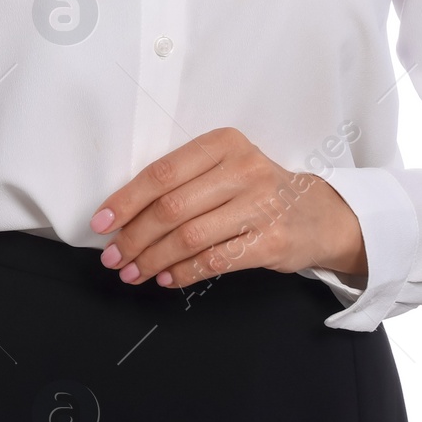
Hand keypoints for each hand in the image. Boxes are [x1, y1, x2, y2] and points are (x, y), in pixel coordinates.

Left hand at [89, 126, 366, 289]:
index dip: (126, 201)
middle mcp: (243, 169)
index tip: (102, 223)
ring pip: (189, 237)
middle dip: (135, 237)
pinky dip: (184, 272)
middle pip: (172, 208)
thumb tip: (124, 214)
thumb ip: (184, 181)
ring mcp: (260, 206)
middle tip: (113, 257)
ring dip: (153, 259)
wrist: (320, 213)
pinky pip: (215, 260)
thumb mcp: (225, 167)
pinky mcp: (271, 241)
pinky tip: (166, 278)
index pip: (162, 173)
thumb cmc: (257, 189)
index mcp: (223, 144)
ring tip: (132, 272)